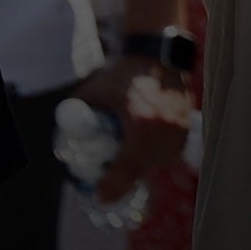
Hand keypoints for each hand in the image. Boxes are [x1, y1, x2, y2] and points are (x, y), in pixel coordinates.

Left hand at [72, 56, 190, 202]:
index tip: (99, 196)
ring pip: (155, 163)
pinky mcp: (186, 130)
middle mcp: (164, 131)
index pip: (127, 168)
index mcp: (142, 123)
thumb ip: (80, 112)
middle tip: (107, 182)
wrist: (156, 53)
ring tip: (125, 152)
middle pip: (140, 170)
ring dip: (139, 165)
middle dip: (122, 177)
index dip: (112, 186)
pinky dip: (154, 154)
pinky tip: (143, 143)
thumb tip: (64, 135)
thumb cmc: (123, 71)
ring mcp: (178, 132)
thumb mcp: (97, 90)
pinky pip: (167, 154)